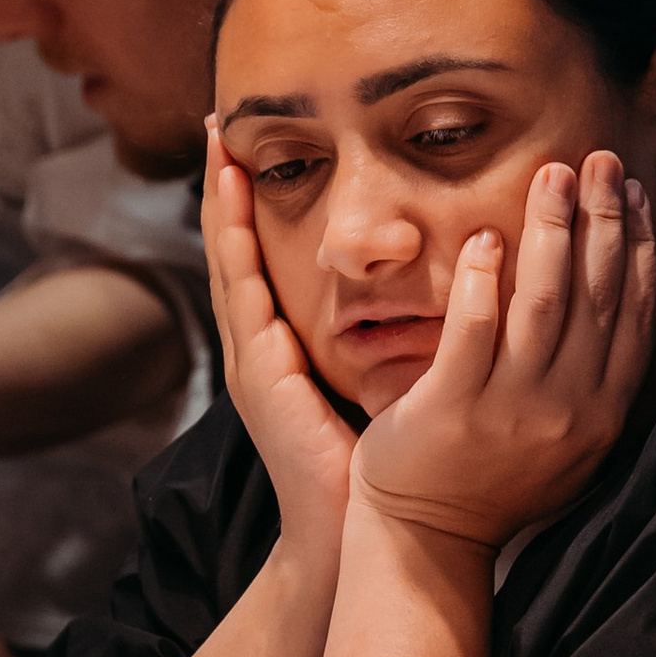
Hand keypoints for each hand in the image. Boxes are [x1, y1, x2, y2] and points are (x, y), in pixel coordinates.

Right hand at [206, 125, 354, 571]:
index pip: (267, 262)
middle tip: (218, 120)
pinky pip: (242, 290)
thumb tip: (440, 289)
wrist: (350, 536)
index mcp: (287, 350)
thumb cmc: (377, 468)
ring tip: (215, 140)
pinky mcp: (259, 372)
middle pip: (235, 250)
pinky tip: (230, 193)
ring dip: (218, 199)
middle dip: (223, 186)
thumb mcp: (383, 385)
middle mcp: (260, 349)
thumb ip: (391, 338)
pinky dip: (232, 239)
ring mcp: (252, 360)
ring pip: (229, 260)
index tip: (256, 148)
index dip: (259, 208)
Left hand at [352, 152, 655, 551]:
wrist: (428, 538)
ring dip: (551, 230)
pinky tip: (486, 235)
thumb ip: (597, 375)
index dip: (639, 246)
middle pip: (595, 296)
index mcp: (604, 414)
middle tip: (599, 158)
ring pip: (543, 302)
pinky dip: (483, 279)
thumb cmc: (495, 478)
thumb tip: (625, 292)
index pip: (634, 314)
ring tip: (552, 175)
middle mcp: (568, 411)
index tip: (636, 190)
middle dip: (602, 219)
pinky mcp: (452, 408)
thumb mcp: (569, 437)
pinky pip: (473, 329)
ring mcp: (511, 411)